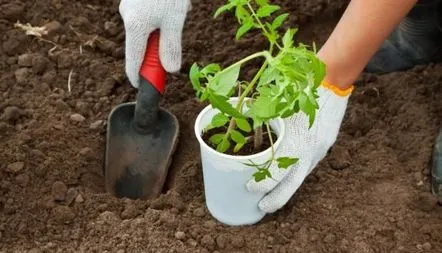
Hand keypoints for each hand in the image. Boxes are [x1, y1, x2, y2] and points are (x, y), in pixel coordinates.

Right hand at [119, 0, 190, 87]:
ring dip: (164, 28)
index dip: (138, 77)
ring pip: (147, 28)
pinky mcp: (135, 0)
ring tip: (179, 10)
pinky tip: (174, 4)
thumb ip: (171, 46)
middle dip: (160, 46)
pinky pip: (149, 15)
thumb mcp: (174, 19)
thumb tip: (170, 70)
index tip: (144, 87)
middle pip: (142, 45)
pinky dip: (162, 15)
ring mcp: (130, 7)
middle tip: (175, 38)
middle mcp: (127, 17)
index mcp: (135, 27)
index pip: (133, 61)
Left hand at [246, 82, 353, 212]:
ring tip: (272, 194)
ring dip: (286, 187)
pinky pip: (308, 165)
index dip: (263, 183)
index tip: (250, 188)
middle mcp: (309, 151)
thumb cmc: (299, 91)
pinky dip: (296, 172)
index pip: (277, 171)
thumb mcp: (278, 106)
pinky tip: (287, 175)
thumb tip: (240, 123)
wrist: (331, 82)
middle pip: (292, 185)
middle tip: (262, 207)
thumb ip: (261, 118)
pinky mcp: (325, 147)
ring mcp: (319, 151)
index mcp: (295, 142)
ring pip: (301, 176)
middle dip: (276, 199)